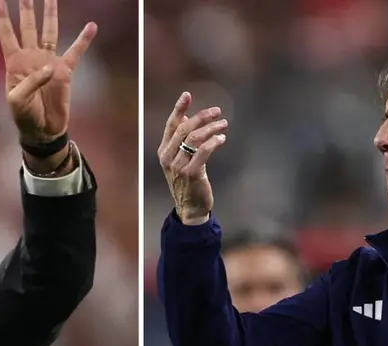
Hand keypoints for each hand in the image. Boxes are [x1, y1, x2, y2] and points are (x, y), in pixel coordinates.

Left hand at [0, 0, 95, 147]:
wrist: (42, 130)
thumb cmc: (24, 116)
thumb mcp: (17, 101)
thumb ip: (30, 82)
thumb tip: (51, 65)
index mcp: (14, 62)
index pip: (7, 35)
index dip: (3, 19)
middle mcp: (31, 57)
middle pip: (28, 26)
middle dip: (26, 9)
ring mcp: (49, 62)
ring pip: (49, 32)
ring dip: (50, 15)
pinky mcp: (65, 71)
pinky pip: (75, 52)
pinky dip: (84, 39)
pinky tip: (91, 26)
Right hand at [157, 92, 227, 224]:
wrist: (190, 208)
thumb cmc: (187, 183)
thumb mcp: (180, 160)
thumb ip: (181, 140)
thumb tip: (188, 117)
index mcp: (164, 151)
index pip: (171, 125)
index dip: (179, 108)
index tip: (187, 95)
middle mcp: (168, 157)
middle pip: (185, 129)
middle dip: (202, 117)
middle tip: (217, 111)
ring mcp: (178, 166)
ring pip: (195, 138)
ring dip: (211, 128)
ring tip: (223, 125)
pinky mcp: (191, 173)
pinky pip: (203, 151)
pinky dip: (213, 142)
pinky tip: (221, 138)